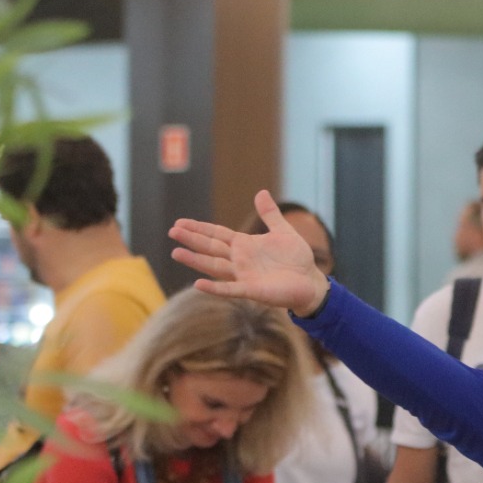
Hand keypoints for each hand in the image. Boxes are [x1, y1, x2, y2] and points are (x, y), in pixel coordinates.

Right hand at [169, 190, 328, 315]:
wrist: (310, 281)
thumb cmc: (297, 258)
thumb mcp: (283, 231)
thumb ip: (270, 214)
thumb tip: (261, 192)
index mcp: (245, 245)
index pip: (217, 234)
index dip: (200, 228)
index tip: (180, 222)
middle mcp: (240, 260)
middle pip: (211, 248)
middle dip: (192, 239)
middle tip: (172, 231)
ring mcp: (243, 275)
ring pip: (214, 266)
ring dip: (196, 260)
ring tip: (176, 252)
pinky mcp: (251, 289)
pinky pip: (229, 289)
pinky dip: (215, 288)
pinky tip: (198, 284)